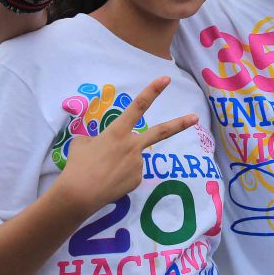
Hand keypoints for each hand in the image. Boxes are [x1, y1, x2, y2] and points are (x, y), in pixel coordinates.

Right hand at [56, 77, 197, 215]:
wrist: (79, 195)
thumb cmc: (78, 165)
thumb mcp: (82, 144)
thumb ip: (96, 139)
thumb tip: (100, 144)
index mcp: (118, 131)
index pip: (138, 106)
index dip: (153, 91)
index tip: (166, 79)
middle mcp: (133, 145)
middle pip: (162, 131)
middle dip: (180, 123)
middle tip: (195, 117)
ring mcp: (138, 163)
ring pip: (131, 158)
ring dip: (119, 163)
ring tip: (102, 173)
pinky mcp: (138, 179)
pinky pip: (130, 173)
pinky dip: (119, 176)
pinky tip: (108, 182)